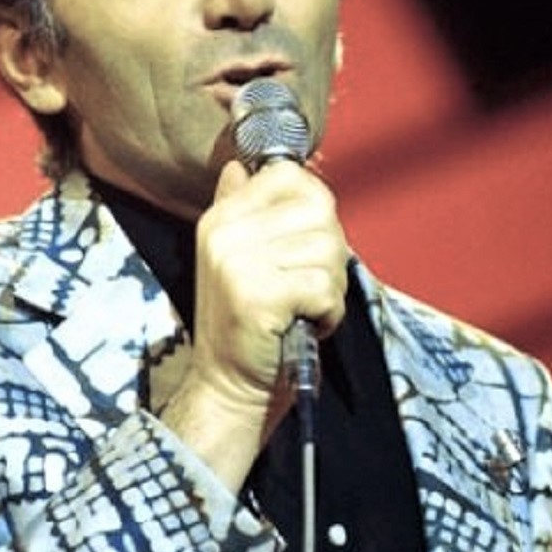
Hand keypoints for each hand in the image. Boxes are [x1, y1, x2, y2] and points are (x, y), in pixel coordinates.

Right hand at [159, 159, 346, 489]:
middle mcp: (224, 232)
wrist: (229, 387)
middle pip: (320, 210)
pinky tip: (306, 323)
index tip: (304, 245)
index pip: (289, 175)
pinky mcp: (259, 295)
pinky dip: (329, 312)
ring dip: (330, 286)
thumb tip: (243, 164)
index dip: (315, 208)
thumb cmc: (249, 325)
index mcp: (221, 217)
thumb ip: (241, 208)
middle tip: (307, 286)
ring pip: (328, 248)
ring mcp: (238, 262)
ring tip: (304, 307)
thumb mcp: (235, 260)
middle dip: (329, 252)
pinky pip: (324, 286)